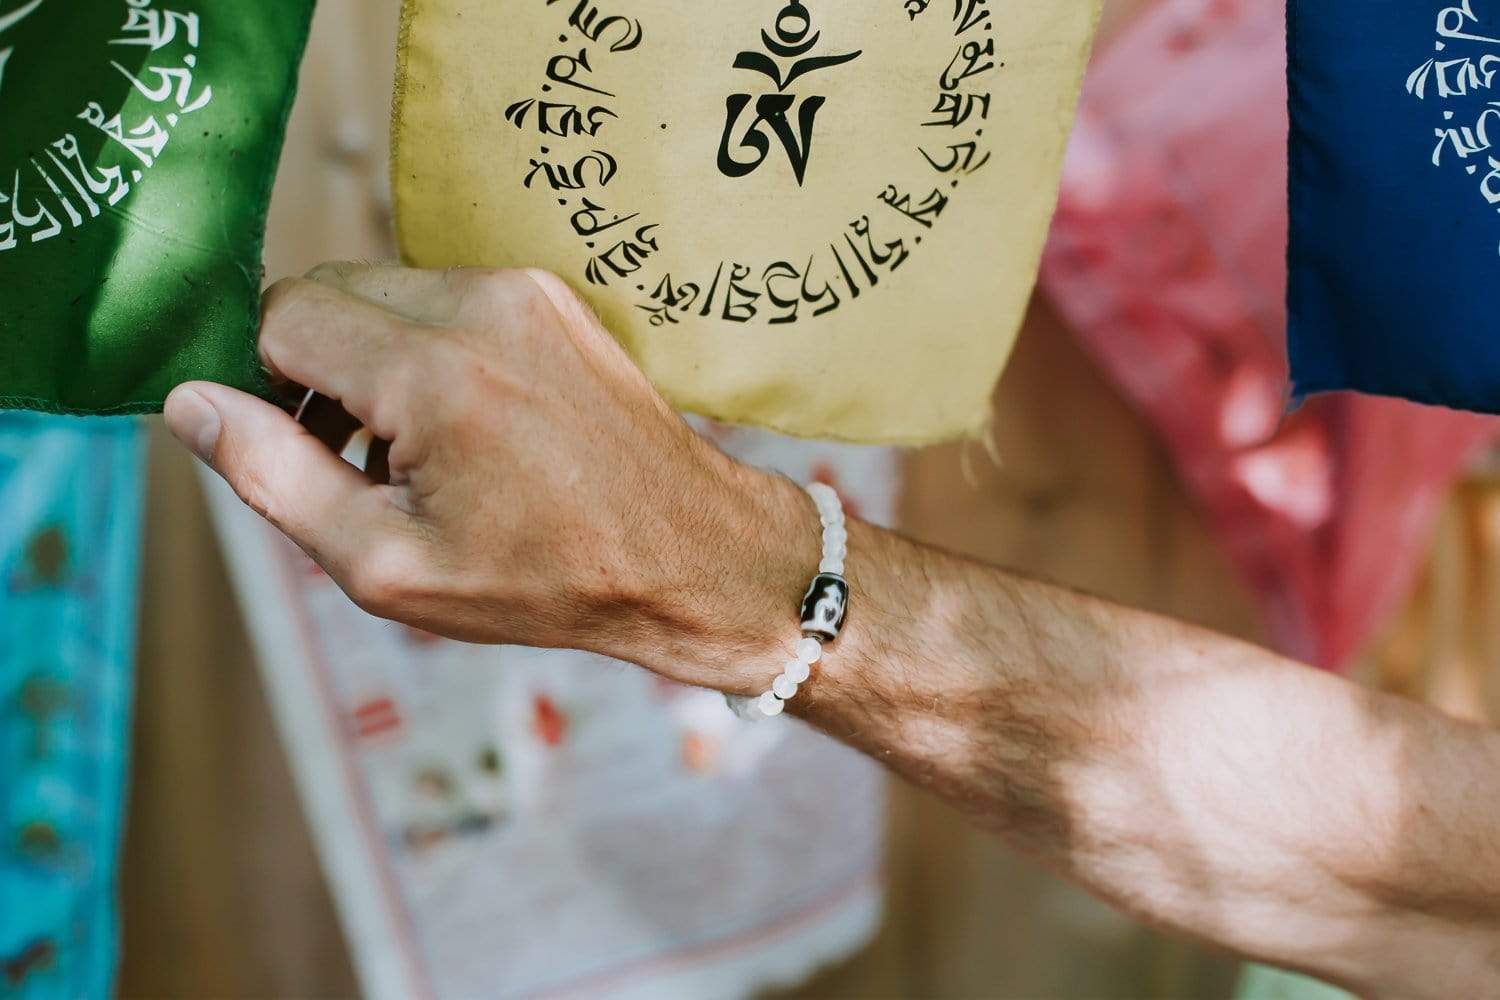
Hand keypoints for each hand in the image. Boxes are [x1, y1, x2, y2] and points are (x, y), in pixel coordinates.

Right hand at [164, 263, 820, 690]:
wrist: (690, 553)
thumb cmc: (548, 579)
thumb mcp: (389, 565)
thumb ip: (275, 477)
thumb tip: (190, 403)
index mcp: (433, 373)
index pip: (281, 317)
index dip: (261, 382)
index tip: (289, 446)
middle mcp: (479, 306)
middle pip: (326, 290)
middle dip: (309, 367)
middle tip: (345, 458)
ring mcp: (523, 290)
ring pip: (381, 289)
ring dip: (366, 357)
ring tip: (404, 452)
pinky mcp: (550, 295)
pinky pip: (442, 296)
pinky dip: (422, 347)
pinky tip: (455, 425)